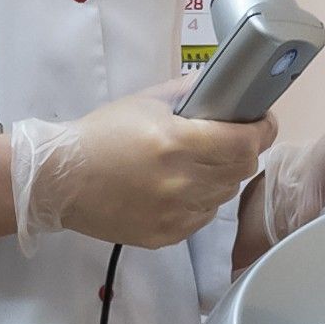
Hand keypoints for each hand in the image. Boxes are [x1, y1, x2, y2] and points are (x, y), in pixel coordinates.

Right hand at [8, 88, 276, 249]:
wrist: (62, 179)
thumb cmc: (101, 134)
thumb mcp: (145, 102)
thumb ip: (189, 92)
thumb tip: (225, 88)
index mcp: (176, 143)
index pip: (245, 142)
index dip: (262, 130)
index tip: (262, 122)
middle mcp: (181, 182)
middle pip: (242, 169)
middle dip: (244, 151)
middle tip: (232, 140)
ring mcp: (175, 214)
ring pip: (225, 194)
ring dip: (223, 177)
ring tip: (201, 164)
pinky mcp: (167, 236)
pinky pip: (203, 217)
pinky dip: (202, 200)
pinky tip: (182, 188)